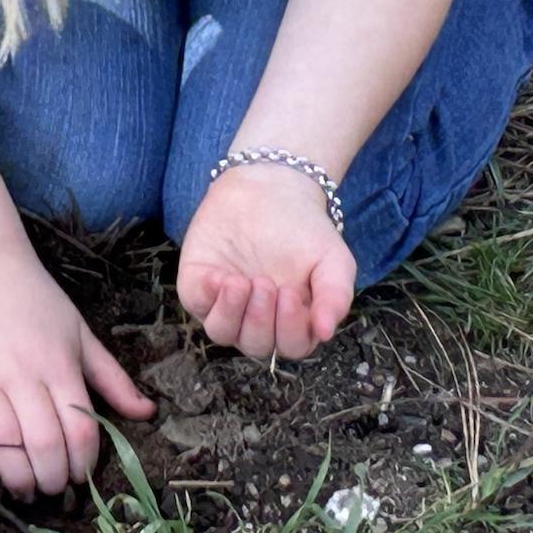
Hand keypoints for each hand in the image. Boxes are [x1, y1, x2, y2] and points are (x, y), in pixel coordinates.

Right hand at [0, 243, 153, 499]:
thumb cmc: (33, 297)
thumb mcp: (79, 332)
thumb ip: (112, 377)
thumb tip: (147, 413)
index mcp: (57, 361)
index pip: (78, 429)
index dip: (84, 464)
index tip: (82, 478)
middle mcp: (18, 373)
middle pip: (41, 446)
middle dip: (53, 480)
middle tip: (55, 490)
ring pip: (2, 447)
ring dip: (17, 478)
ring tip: (27, 488)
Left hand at [176, 163, 357, 361]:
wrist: (273, 187)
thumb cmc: (306, 229)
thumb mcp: (333, 260)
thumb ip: (336, 296)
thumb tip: (326, 332)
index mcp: (292, 321)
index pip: (291, 346)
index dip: (290, 329)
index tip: (291, 294)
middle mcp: (257, 319)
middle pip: (255, 344)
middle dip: (260, 319)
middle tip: (266, 284)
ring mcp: (225, 303)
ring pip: (221, 332)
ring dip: (231, 313)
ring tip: (241, 282)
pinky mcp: (198, 284)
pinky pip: (196, 302)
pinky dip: (207, 294)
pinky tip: (220, 276)